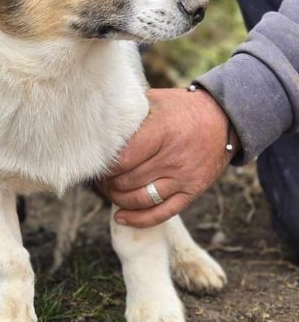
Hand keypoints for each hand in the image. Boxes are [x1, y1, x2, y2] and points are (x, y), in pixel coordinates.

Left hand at [96, 87, 238, 227]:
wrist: (224, 120)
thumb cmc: (181, 109)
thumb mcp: (157, 101)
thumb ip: (130, 112)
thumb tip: (97, 122)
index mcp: (162, 132)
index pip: (123, 159)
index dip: (105, 166)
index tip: (96, 164)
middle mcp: (174, 158)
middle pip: (128, 181)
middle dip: (107, 183)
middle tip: (99, 178)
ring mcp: (184, 178)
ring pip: (141, 199)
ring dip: (118, 199)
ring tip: (109, 191)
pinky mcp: (192, 192)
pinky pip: (162, 213)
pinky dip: (138, 219)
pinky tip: (121, 217)